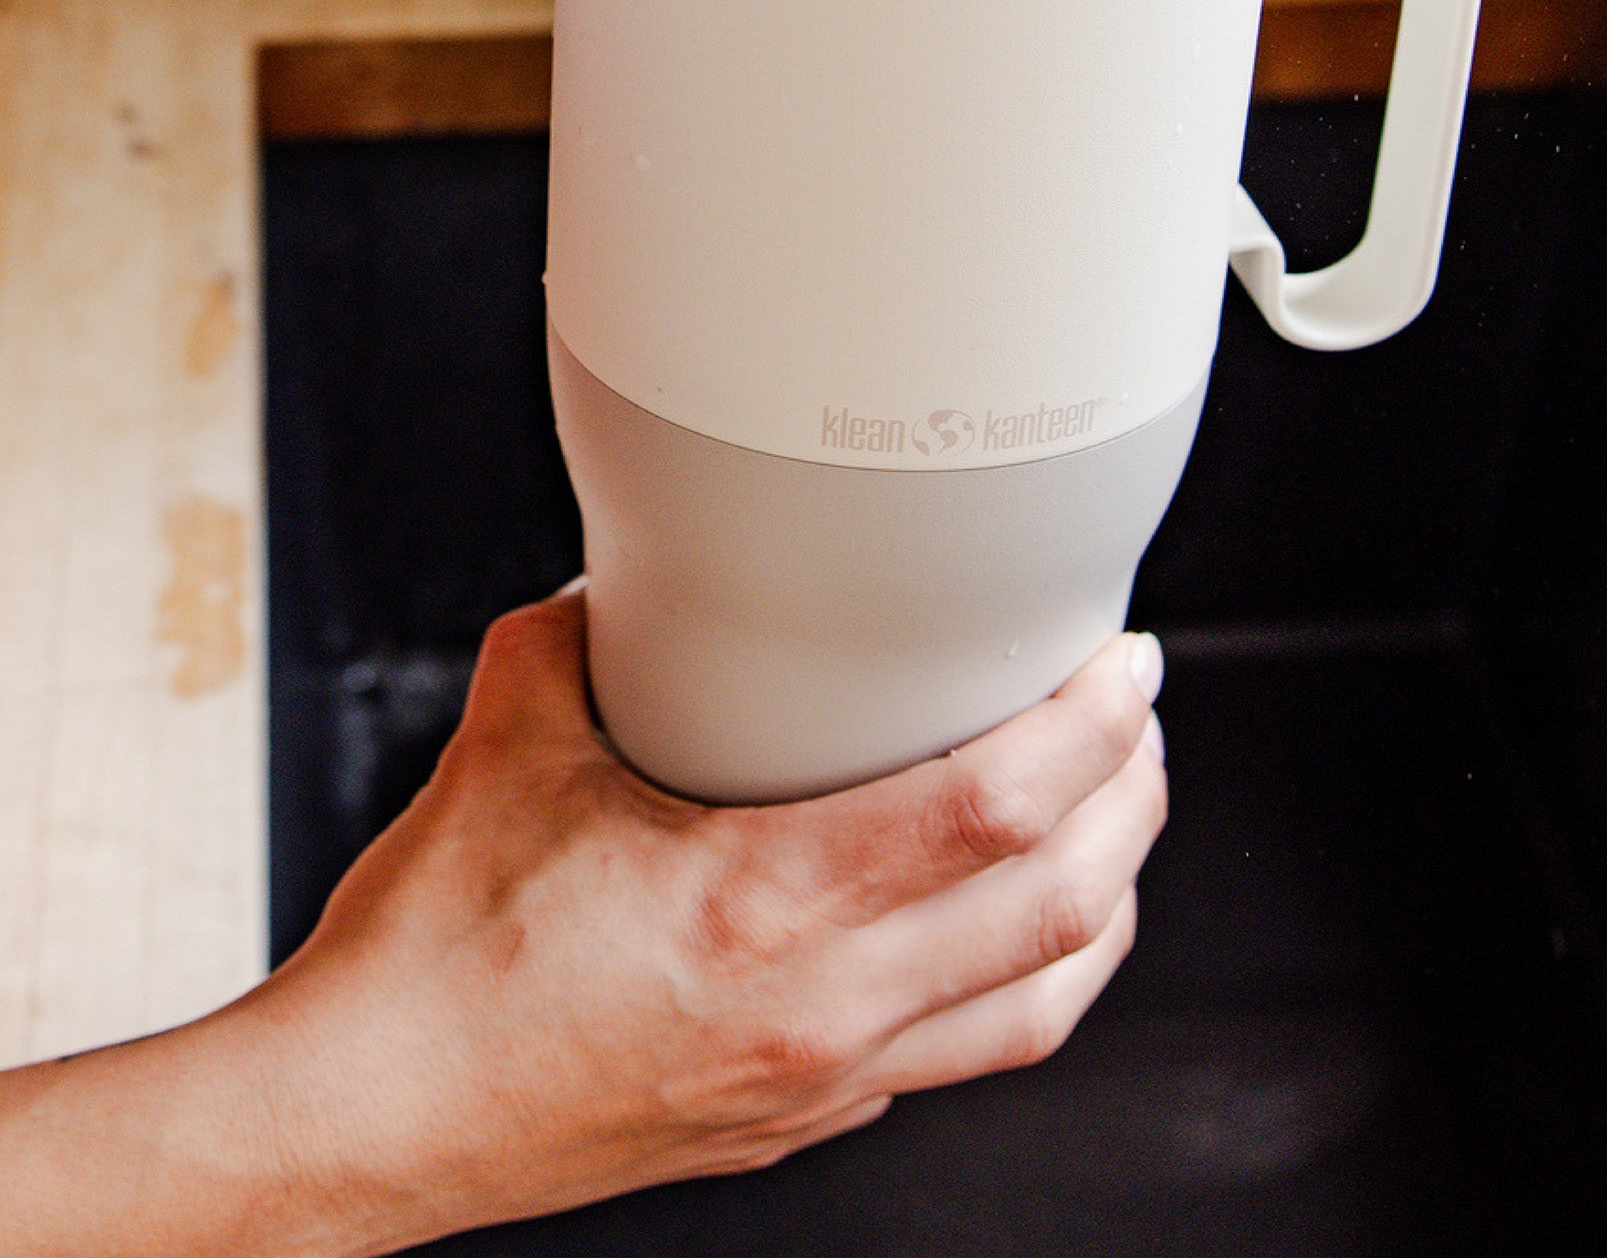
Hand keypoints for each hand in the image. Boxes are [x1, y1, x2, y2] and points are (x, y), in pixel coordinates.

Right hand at [249, 584, 1166, 1251]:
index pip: (990, 810)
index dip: (1088, 728)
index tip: (1123, 665)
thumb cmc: (431, 962)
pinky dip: (1031, 974)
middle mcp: (817, 1009)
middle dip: (1131, 797)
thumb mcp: (507, 749)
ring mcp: (820, 1080)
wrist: (371, 1121)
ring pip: (1041, 1001)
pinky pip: (970, 1048)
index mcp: (757, 908)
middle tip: (1137, 716)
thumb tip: (628, 584)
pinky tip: (1017, 924)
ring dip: (1107, 898)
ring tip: (1116, 814)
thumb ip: (581, 639)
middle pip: (1061, 908)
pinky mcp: (802, 1117)